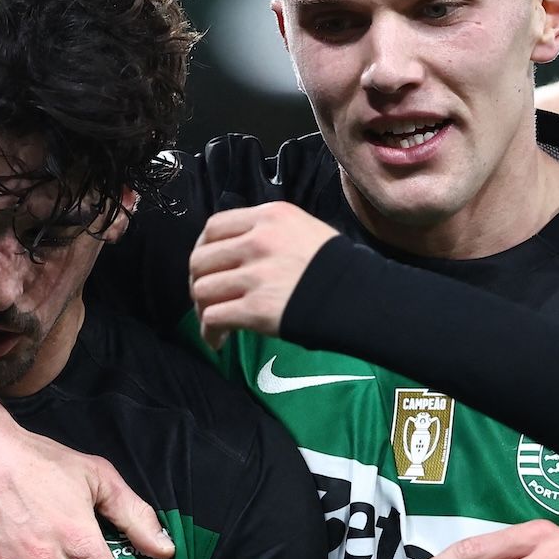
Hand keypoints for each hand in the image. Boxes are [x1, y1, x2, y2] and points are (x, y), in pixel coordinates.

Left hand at [188, 203, 341, 344]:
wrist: (361, 295)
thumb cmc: (335, 265)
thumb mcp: (304, 229)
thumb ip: (268, 232)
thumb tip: (236, 251)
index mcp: (269, 217)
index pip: (214, 227)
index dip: (203, 248)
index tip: (208, 265)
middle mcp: (258, 242)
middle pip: (201, 259)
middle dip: (197, 280)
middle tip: (206, 297)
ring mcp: (256, 276)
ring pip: (202, 289)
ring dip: (203, 308)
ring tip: (213, 321)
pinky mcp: (256, 309)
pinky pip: (214, 318)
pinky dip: (210, 332)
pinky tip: (219, 340)